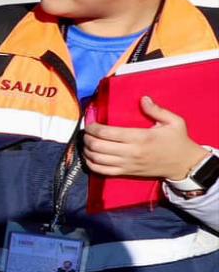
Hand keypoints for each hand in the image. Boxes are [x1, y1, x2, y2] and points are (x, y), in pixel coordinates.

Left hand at [83, 97, 207, 180]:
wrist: (184, 164)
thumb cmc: (178, 142)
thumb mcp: (174, 122)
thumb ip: (157, 110)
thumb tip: (143, 99)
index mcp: (140, 137)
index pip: (107, 133)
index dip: (93, 127)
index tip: (90, 122)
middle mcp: (131, 152)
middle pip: (98, 146)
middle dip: (87, 138)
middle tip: (87, 132)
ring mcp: (127, 164)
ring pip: (97, 159)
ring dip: (86, 150)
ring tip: (87, 142)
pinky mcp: (127, 173)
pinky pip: (103, 171)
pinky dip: (91, 164)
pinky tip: (90, 157)